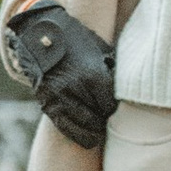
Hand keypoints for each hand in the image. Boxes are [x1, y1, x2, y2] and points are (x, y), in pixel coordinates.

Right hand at [6, 0, 115, 150]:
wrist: (41, 33)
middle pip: (98, 118)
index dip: (115, 109)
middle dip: (105, 120)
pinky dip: (79, 135)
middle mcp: (75, 90)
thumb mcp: (100, 49)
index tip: (117, 108)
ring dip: (94, 130)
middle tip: (109, 118)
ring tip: (100, 129)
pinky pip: (65, 128)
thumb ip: (113, 70)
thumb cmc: (76, 39)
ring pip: (83, 126)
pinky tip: (88, 136)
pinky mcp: (47, 104)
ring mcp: (58, 99)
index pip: (111, 106)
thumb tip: (129, 85)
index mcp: (92, 76)